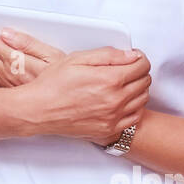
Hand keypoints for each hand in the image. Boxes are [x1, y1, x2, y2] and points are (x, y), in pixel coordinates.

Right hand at [20, 46, 150, 144]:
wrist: (39, 110)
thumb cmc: (53, 85)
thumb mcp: (77, 59)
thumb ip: (108, 55)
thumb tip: (131, 55)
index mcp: (109, 79)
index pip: (142, 65)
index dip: (139, 58)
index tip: (132, 57)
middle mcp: (115, 100)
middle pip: (145, 82)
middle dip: (138, 72)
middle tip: (125, 69)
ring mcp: (113, 117)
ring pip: (143, 99)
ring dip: (137, 89)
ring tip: (122, 84)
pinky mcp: (109, 129)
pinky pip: (135, 117)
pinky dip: (133, 107)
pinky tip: (121, 101)